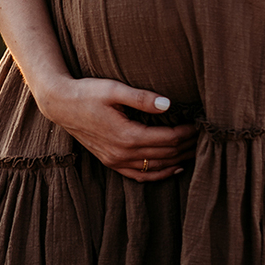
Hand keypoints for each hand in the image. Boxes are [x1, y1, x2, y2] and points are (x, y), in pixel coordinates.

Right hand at [37, 75, 195, 181]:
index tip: (199, 123)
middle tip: (204, 137)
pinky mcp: (111, 162)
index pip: (166, 140)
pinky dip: (159, 174)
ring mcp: (116, 161)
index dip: (186, 133)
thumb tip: (168, 104)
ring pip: (155, 168)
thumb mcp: (114, 89)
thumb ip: (141, 97)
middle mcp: (122, 153)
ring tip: (195, 151)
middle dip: (186, 147)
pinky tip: (173, 167)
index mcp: (126, 135)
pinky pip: (139, 176)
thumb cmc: (87, 92)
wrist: (60, 105)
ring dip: (177, 161)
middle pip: (164, 155)